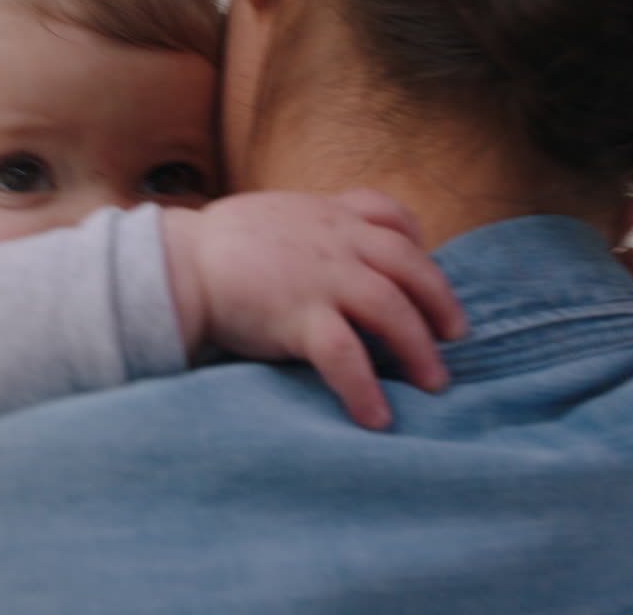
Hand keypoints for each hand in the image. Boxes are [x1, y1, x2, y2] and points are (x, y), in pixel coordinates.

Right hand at [163, 190, 466, 430]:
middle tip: (455, 337)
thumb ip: (308, 227)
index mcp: (328, 215)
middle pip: (410, 266)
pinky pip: (347, 355)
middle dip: (440, 302)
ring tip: (435, 383)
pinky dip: (367, 388)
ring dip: (419, 349)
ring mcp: (321, 277)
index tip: (427, 274)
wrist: (177, 264)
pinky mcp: (300, 315)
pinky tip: (377, 417)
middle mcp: (336, 241)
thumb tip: (325, 251)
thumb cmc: (217, 245)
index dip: (419, 245)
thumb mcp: (273, 216)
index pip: (391, 216)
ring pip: (391, 309)